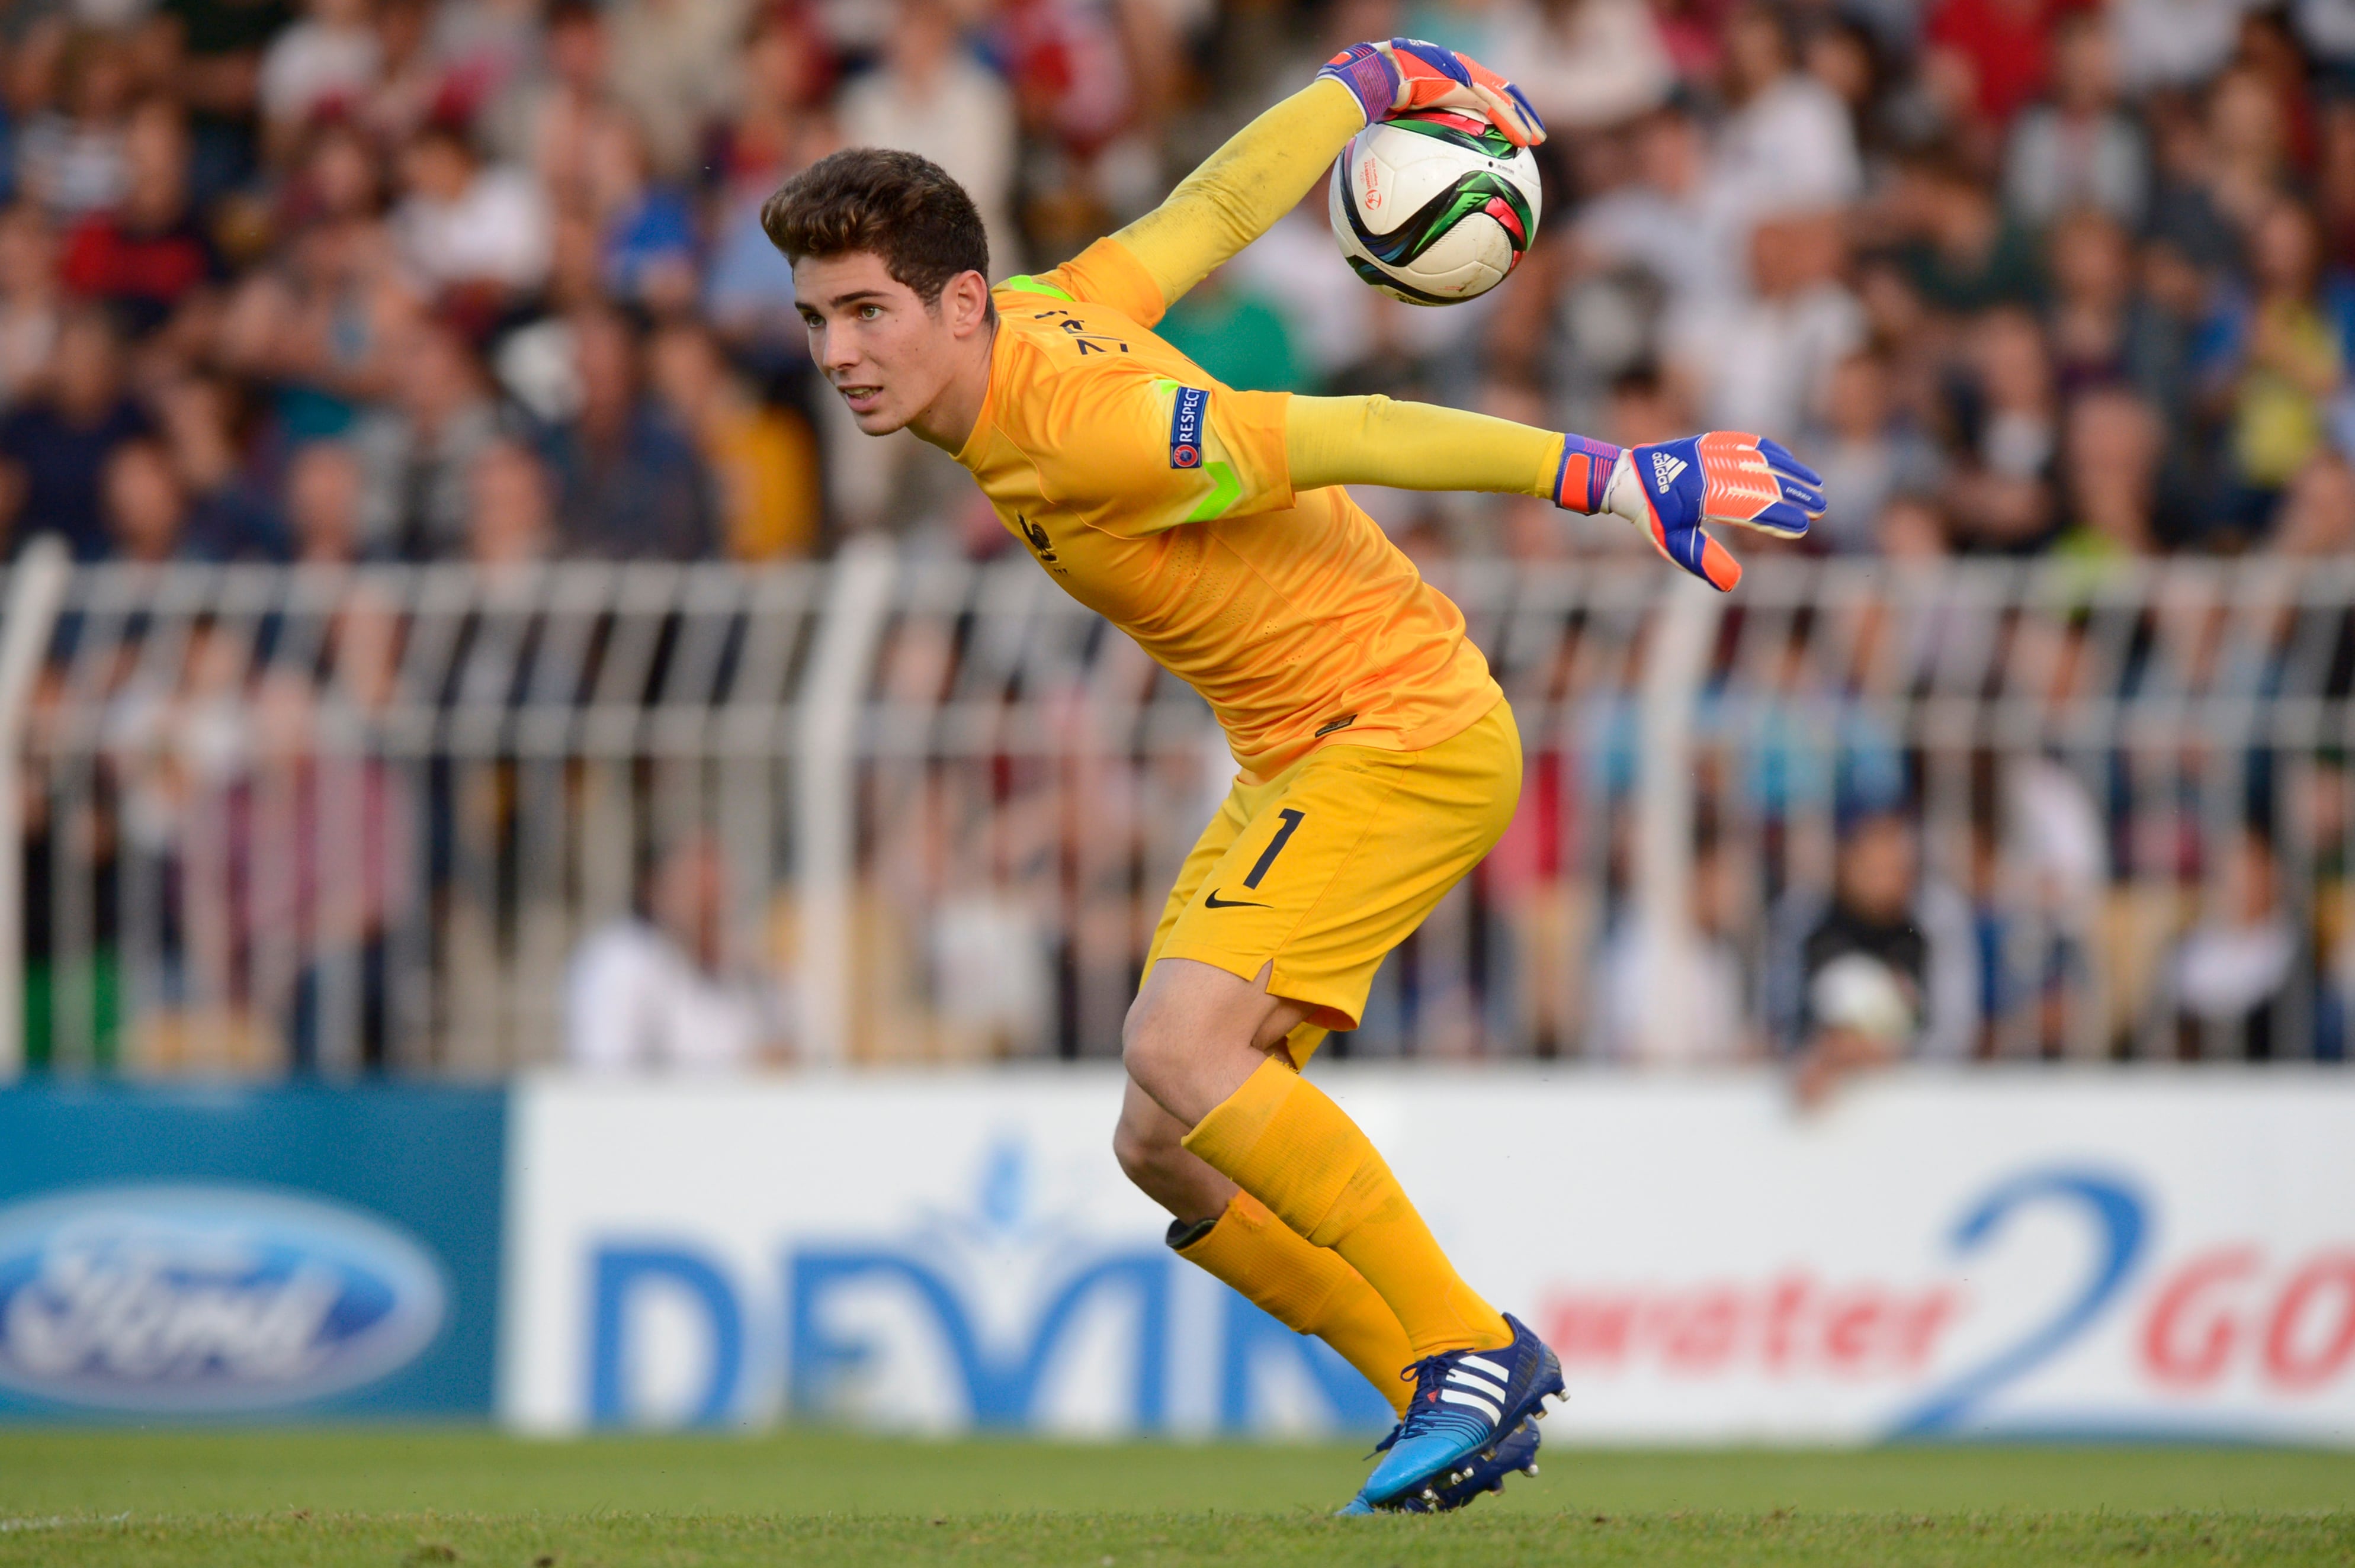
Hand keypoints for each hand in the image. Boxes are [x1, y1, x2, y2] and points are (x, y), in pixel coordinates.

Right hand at [1317, 38, 1545, 146]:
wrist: (1365, 81)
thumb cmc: (1363, 101)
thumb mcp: (1382, 120)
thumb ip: (1395, 139)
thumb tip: (1384, 173)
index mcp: (1437, 76)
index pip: (1471, 89)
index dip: (1489, 105)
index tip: (1500, 125)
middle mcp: (1453, 70)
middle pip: (1493, 89)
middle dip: (1514, 109)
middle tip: (1530, 131)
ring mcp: (1459, 74)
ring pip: (1500, 97)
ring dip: (1521, 119)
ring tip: (1537, 139)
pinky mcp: (1462, 83)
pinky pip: (1493, 107)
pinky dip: (1511, 124)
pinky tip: (1525, 142)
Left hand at [1601, 432, 1823, 591]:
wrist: (1629, 480)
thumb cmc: (1654, 518)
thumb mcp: (1676, 545)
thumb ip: (1706, 561)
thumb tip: (1733, 584)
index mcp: (1704, 497)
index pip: (1752, 508)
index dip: (1779, 518)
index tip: (1803, 526)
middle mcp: (1711, 471)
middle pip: (1763, 482)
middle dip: (1795, 494)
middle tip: (1821, 506)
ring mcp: (1712, 453)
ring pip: (1760, 459)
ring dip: (1790, 471)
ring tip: (1815, 483)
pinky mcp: (1710, 443)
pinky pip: (1745, 443)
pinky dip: (1769, 450)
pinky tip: (1787, 459)